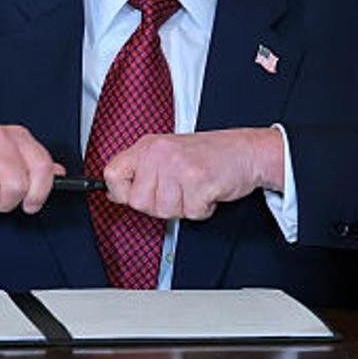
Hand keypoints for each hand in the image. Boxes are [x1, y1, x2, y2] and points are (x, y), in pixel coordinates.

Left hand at [102, 127, 283, 220]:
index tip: (135, 193)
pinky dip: (202, 209)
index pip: (112, 174)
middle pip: (139, 202)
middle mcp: (160, 153)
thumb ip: (143, 171)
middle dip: (160, 205)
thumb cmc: (208, 154)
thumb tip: (114, 193)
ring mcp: (178, 165)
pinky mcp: (198, 180)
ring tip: (195, 187)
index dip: (121, 192)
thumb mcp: (168, 153)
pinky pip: (190, 212)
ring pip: (164, 210)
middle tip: (179, 189)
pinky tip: (208, 191)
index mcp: (149, 146)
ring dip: (183, 207)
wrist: (245, 151)